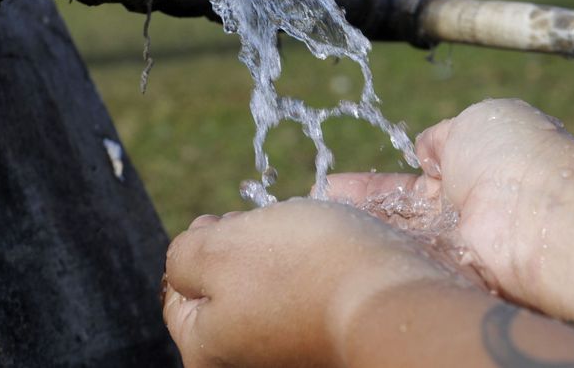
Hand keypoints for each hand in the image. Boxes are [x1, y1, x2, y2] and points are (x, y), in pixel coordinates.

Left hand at [162, 197, 471, 367]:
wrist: (396, 299)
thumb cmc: (303, 269)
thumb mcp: (218, 247)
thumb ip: (183, 254)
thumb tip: (188, 259)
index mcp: (206, 352)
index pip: (178, 292)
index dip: (199, 244)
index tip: (226, 220)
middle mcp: (247, 364)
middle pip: (227, 291)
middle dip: (244, 249)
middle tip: (269, 228)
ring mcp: (291, 357)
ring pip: (271, 290)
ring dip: (283, 258)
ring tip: (306, 239)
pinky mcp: (330, 345)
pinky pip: (311, 299)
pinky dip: (317, 274)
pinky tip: (333, 256)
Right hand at [326, 98, 573, 306]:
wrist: (543, 214)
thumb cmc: (517, 156)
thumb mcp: (476, 121)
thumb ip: (444, 136)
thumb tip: (426, 146)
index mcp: (471, 171)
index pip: (410, 182)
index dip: (372, 185)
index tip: (333, 185)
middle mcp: (461, 215)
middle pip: (396, 216)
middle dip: (355, 212)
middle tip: (312, 208)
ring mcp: (453, 249)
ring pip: (394, 240)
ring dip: (356, 232)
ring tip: (310, 227)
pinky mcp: (448, 277)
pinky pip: (401, 265)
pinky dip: (369, 256)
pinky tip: (331, 249)